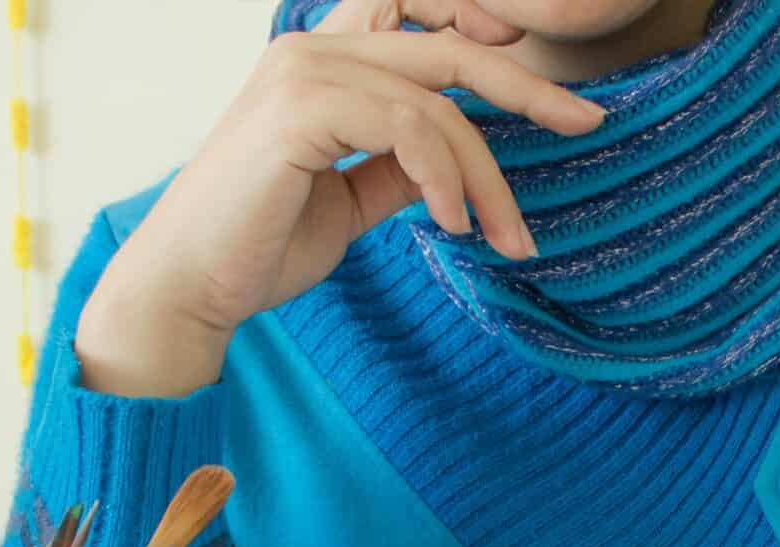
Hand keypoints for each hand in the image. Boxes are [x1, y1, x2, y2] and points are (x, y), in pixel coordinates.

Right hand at [77, 0, 606, 397]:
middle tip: (589, 121)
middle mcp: (312, 47)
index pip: (424, 19)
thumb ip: (398, 165)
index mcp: (322, 58)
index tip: (550, 85)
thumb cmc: (260, 245)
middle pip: (448, 47)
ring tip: (508, 237)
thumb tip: (453, 163)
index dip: (487, 33)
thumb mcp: (350, 197)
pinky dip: (445, 178)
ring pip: (437, 100)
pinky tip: (456, 226)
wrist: (190, 286)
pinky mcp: (299, 108)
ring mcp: (304, 70)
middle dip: (527, 86)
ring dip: (487, 174)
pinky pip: (407, 127)